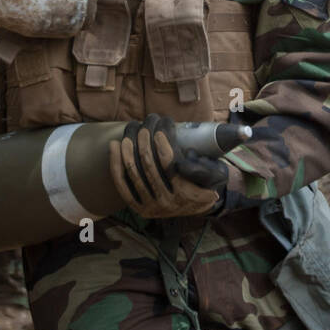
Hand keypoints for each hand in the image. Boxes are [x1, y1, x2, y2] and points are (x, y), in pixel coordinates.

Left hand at [108, 115, 223, 218]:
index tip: (162, 125)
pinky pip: (122, 184)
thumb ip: (202, 167)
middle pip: (149, 165)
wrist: (199, 206)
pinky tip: (115, 145)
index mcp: (187, 194)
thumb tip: (183, 160)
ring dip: (129, 147)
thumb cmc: (207, 183)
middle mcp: (167, 203)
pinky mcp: (138, 208)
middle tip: (147, 121)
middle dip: (145, 138)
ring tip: (131, 129)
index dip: (163, 142)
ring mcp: (150, 207)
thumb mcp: (215, 174)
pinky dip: (116, 164)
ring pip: (133, 172)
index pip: (170, 164)